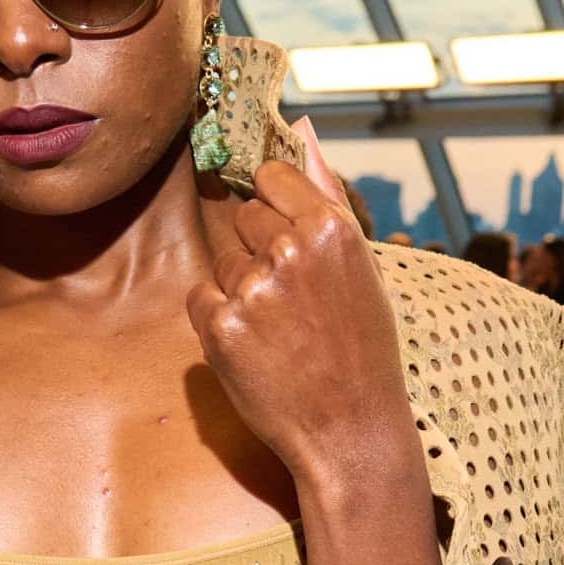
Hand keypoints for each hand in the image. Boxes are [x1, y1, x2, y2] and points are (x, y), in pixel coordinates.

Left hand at [186, 121, 409, 492]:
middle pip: (243, 216)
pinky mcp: (220, 327)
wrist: (349, 433)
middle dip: (257, 249)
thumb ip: (326, 198)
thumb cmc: (361, 352)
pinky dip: (218, 321)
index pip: (271, 177)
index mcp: (331, 229)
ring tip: (279, 331)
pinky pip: (200, 298)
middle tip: (291, 300)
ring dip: (240, 288)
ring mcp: (251, 289)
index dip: (274, 203)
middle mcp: (290, 250)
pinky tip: (256, 349)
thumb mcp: (362, 270)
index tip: (284, 231)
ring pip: (222, 260)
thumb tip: (301, 132)